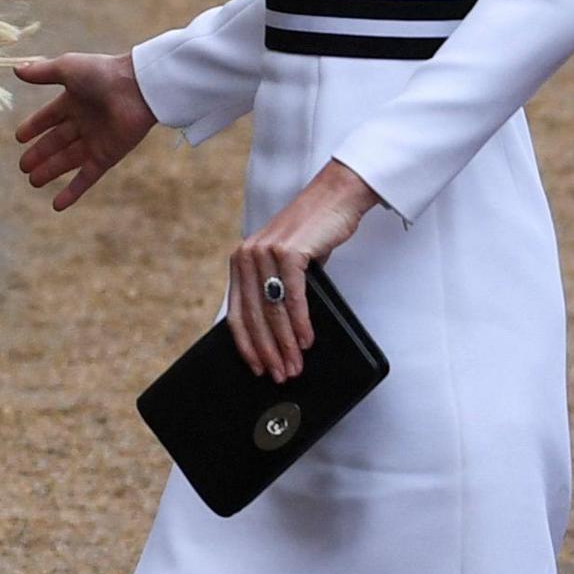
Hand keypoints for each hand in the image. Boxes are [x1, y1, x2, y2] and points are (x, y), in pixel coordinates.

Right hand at [12, 52, 155, 211]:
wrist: (138, 87)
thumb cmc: (103, 73)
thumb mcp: (66, 68)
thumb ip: (41, 72)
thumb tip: (15, 70)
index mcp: (74, 100)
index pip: (49, 117)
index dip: (34, 127)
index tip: (19, 138)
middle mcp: (84, 122)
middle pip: (56, 142)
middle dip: (39, 154)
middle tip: (23, 167)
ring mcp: (95, 141)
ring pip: (67, 161)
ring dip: (50, 171)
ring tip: (32, 181)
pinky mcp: (107, 156)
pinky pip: (86, 178)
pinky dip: (72, 192)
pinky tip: (57, 205)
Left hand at [228, 160, 381, 382]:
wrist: (335, 199)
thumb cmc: (313, 235)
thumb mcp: (285, 264)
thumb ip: (274, 289)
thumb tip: (275, 333)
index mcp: (240, 261)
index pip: (237, 312)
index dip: (247, 345)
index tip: (256, 367)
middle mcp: (246, 256)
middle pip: (254, 316)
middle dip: (268, 351)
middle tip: (279, 375)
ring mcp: (265, 252)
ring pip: (273, 311)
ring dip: (285, 344)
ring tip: (295, 365)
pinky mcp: (288, 251)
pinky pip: (292, 297)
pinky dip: (300, 323)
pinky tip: (306, 341)